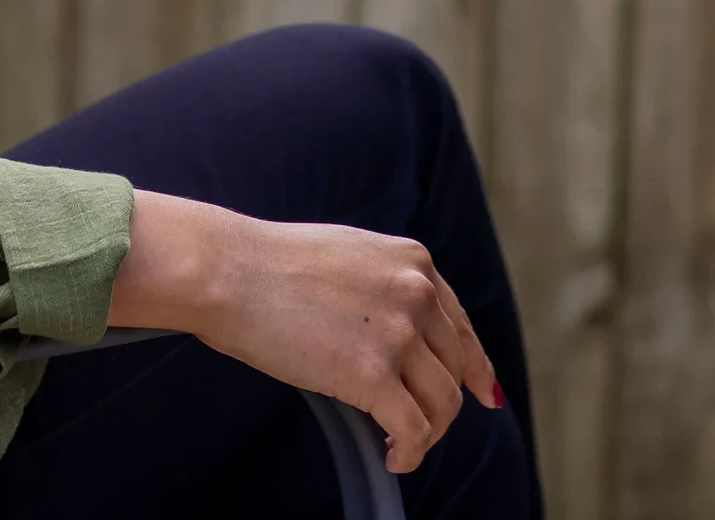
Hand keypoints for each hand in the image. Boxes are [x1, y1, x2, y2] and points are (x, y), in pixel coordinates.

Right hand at [112, 191, 499, 472]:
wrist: (231, 271)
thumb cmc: (270, 265)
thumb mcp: (351, 256)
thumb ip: (383, 286)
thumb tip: (392, 328)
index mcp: (415, 263)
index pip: (460, 326)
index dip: (475, 366)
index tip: (483, 394)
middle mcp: (419, 294)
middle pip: (455, 368)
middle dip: (444, 406)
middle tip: (421, 430)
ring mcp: (400, 333)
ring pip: (442, 403)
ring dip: (427, 433)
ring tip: (401, 447)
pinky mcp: (373, 374)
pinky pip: (414, 428)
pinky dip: (411, 452)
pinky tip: (392, 459)